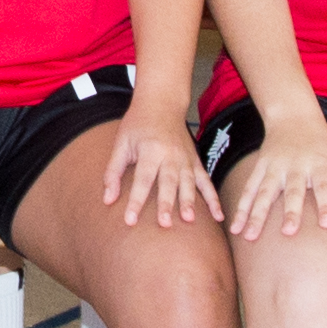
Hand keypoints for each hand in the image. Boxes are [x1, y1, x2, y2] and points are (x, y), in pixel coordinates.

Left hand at [95, 109, 212, 230]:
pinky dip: (214, 199)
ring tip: (190, 220)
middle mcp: (171, 155)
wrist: (162, 103)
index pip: (142, 179)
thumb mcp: (121, 143)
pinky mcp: (196, 162)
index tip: (130, 220)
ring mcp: (187, 159)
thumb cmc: (138, 125)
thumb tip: (107, 200)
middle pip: (168, 182)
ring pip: (189, 183)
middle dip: (167, 204)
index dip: (135, 200)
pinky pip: (206, 182)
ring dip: (189, 202)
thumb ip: (113, 172)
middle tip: (165, 224)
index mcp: (150, 150)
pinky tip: (219, 217)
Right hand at [216, 110, 326, 240]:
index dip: (326, 205)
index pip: (324, 187)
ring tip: (249, 237)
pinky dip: (240, 208)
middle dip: (290, 211)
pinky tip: (234, 228)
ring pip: (264, 193)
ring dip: (256, 215)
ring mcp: (274, 167)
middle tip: (288, 232)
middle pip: (293, 191)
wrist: (293, 117)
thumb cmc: (323, 145)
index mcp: (319, 164)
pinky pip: (248, 190)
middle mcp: (296, 166)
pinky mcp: (259, 168)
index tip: (326, 224)